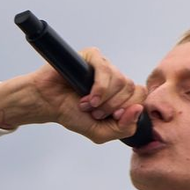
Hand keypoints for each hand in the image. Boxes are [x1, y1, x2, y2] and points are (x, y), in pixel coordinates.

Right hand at [0, 49, 144, 143]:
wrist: (48, 104)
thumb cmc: (73, 114)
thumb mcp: (102, 133)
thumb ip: (124, 128)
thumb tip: (138, 110)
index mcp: (121, 94)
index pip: (141, 97)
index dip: (129, 110)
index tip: (112, 118)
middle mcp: (115, 79)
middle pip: (133, 89)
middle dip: (113, 107)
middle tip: (95, 113)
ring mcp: (105, 66)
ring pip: (121, 80)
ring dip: (104, 100)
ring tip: (87, 105)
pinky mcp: (92, 56)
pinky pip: (105, 69)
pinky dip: (99, 88)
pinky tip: (88, 97)